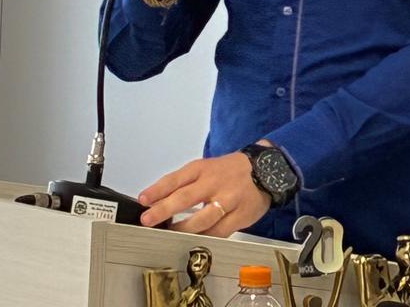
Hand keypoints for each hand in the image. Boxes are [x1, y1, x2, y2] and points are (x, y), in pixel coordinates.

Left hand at [138, 152, 270, 236]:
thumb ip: (186, 184)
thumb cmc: (230, 171)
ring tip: (170, 233)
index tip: (143, 200)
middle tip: (148, 220)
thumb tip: (159, 202)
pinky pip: (219, 231)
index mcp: (203, 169)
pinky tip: (195, 239)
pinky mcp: (240, 215)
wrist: (266, 169)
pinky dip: (205, 237)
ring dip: (183, 228)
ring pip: (202, 219)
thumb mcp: (207, 169)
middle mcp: (214, 183)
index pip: (176, 178)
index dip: (157, 190)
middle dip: (164, 210)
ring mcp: (229, 199)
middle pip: (185, 197)